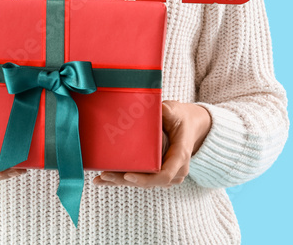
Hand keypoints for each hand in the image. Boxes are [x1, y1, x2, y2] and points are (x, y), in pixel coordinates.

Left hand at [93, 100, 211, 188]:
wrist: (192, 126)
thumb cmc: (182, 118)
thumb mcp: (177, 111)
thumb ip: (167, 111)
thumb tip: (158, 109)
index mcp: (180, 155)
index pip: (164, 174)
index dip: (146, 178)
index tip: (128, 175)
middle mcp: (176, 170)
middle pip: (149, 182)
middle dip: (125, 180)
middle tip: (104, 176)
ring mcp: (168, 174)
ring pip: (143, 182)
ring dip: (121, 181)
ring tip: (100, 179)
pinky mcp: (159, 173)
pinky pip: (142, 179)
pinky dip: (124, 179)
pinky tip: (105, 178)